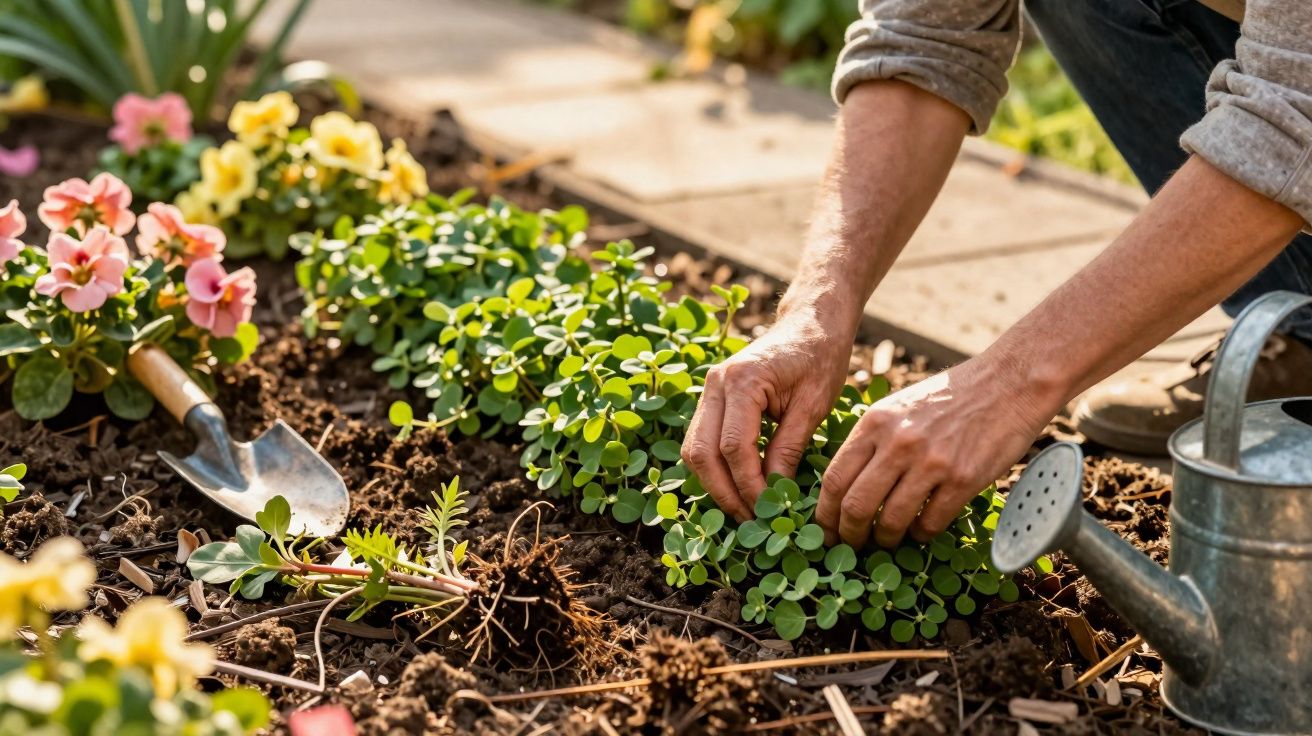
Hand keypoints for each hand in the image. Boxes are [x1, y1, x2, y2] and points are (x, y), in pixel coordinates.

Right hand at [682, 313, 851, 521]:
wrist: (811, 322)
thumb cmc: (820, 358)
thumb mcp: (813, 405)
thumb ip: (789, 449)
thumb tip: (775, 495)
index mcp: (743, 380)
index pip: (734, 448)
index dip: (748, 485)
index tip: (768, 511)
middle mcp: (716, 383)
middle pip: (702, 452)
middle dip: (724, 492)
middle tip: (750, 520)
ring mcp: (709, 389)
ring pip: (694, 449)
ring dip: (714, 484)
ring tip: (744, 509)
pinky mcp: (712, 397)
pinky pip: (701, 440)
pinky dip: (714, 467)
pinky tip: (738, 486)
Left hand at [815, 355, 1057, 547]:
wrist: (1007, 383)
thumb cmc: (949, 397)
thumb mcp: (898, 407)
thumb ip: (871, 441)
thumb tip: (845, 487)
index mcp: (875, 423)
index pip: (835, 478)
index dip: (825, 513)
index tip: (825, 530)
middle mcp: (898, 442)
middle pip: (856, 505)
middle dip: (849, 535)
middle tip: (851, 546)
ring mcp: (931, 462)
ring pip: (891, 520)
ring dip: (885, 540)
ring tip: (887, 541)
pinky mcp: (963, 479)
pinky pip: (930, 523)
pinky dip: (920, 535)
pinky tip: (920, 530)